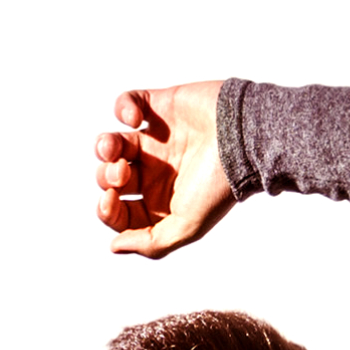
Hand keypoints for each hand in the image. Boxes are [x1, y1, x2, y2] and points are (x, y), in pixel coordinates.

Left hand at [95, 82, 231, 257]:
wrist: (246, 138)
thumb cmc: (220, 183)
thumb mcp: (188, 225)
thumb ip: (151, 243)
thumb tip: (115, 246)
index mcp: (160, 200)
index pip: (119, 210)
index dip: (106, 209)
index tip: (110, 200)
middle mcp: (156, 170)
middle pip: (110, 178)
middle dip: (106, 178)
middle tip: (122, 173)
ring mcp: (156, 138)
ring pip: (113, 143)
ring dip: (104, 147)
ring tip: (114, 148)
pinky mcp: (160, 106)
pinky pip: (127, 103)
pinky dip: (122, 108)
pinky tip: (133, 119)